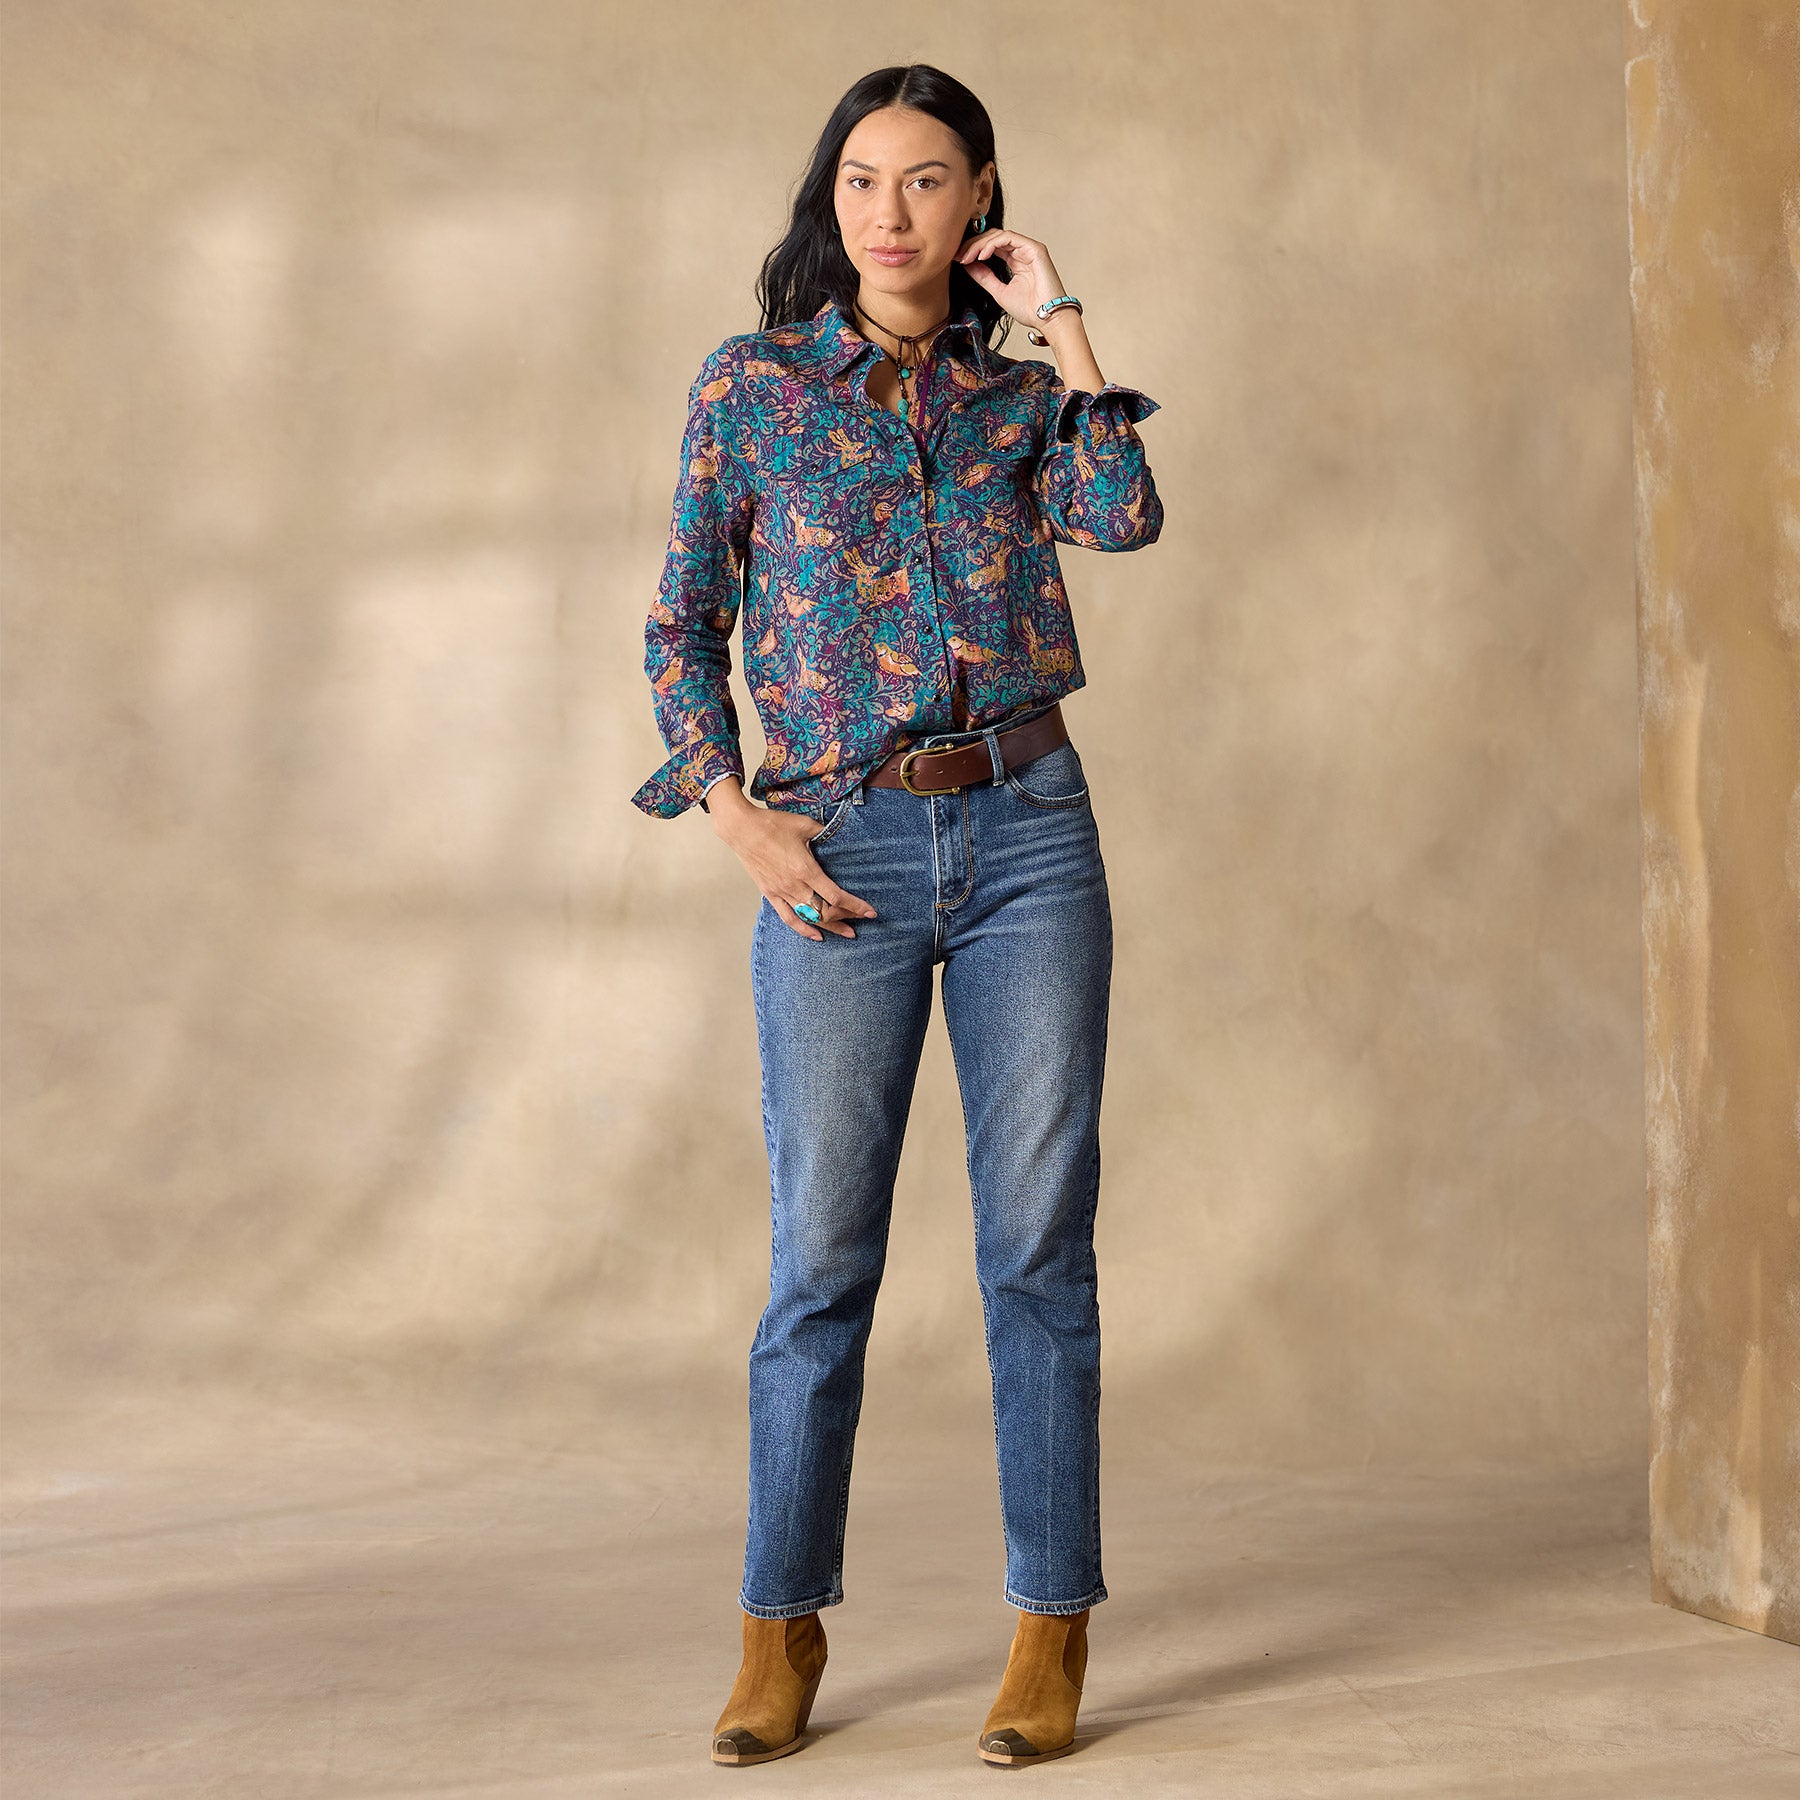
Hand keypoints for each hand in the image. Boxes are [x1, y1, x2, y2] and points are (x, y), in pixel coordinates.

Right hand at [707, 781, 876, 940]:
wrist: (741, 829)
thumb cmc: (772, 824)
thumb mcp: (805, 825)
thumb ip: (825, 833)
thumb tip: (840, 837)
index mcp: (806, 869)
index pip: (836, 896)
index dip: (855, 906)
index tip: (870, 912)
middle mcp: (794, 885)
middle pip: (826, 911)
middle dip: (847, 918)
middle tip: (862, 921)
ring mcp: (781, 892)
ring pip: (810, 918)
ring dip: (830, 927)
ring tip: (847, 933)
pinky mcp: (770, 894)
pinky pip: (788, 917)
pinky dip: (803, 929)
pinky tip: (816, 936)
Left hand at [954, 227, 1067, 330]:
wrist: (1047, 318)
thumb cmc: (1030, 310)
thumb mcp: (998, 291)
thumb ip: (984, 277)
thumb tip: (967, 264)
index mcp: (1015, 260)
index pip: (991, 247)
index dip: (973, 250)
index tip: (958, 259)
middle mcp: (1022, 251)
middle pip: (993, 238)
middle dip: (973, 245)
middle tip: (958, 256)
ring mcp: (1029, 248)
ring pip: (999, 235)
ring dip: (980, 244)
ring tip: (967, 257)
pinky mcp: (1035, 248)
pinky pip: (1009, 238)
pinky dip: (993, 244)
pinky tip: (982, 256)